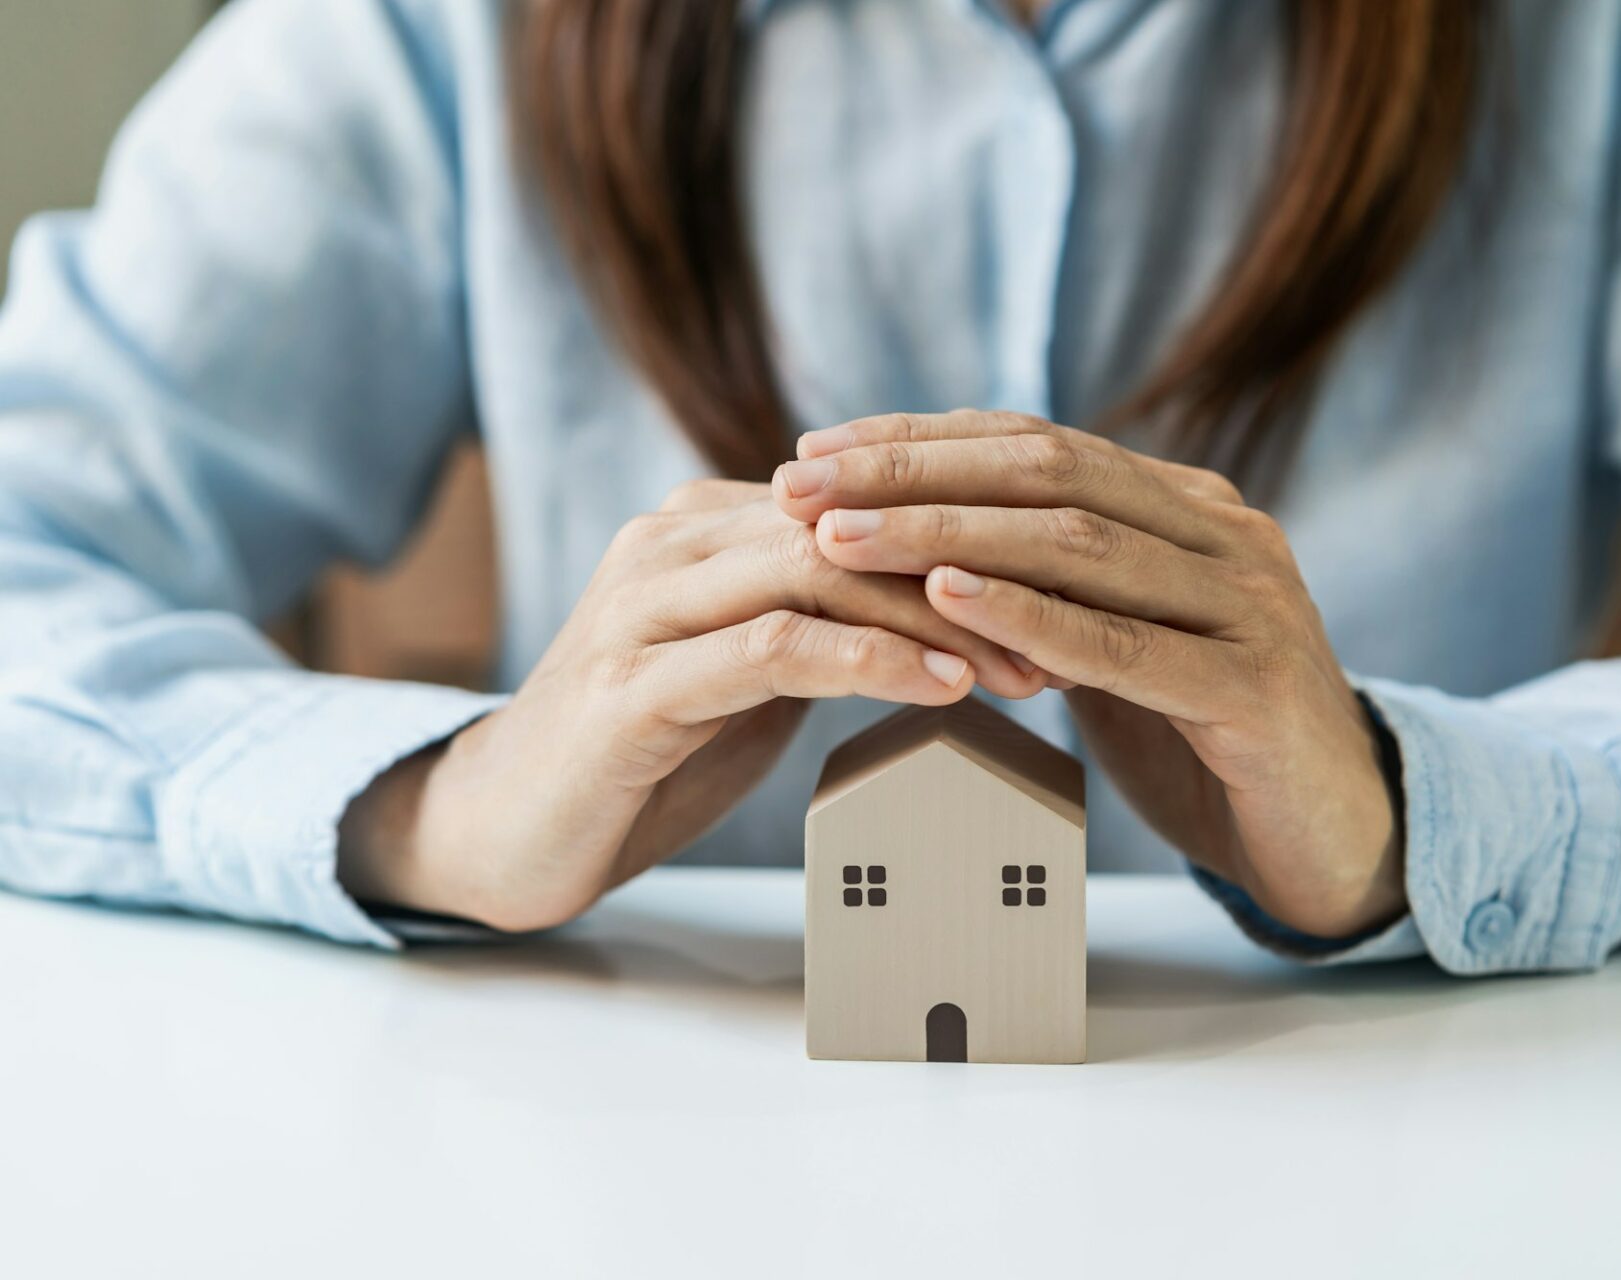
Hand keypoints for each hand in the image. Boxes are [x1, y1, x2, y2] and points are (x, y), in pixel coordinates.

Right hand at [340, 478, 1045, 931]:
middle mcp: (672, 540)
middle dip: (971, 579)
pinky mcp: (632, 684)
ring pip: (819, 573)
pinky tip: (943, 689)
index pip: (860, 505)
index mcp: (707, 524)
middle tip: (1070, 636)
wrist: (505, 825)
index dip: (968, 542)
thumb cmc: (645, 751)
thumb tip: (951, 609)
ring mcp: (645, 606)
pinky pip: (773, 649)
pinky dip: (868, 661)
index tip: (1063, 594)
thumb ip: (822, 618)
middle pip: (852, 526)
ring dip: (937, 619)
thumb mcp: (750, 669)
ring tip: (1026, 669)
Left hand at [772, 411, 1405, 938]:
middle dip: (913, 471)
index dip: (920, 440)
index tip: (814, 452)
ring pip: (1078, 542)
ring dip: (945, 533)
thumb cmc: (1210, 740)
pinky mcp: (1256, 685)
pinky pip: (1126, 644)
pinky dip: (1030, 615)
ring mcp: (1249, 603)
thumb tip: (926, 553)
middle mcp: (1225, 533)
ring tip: (840, 536)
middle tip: (802, 482)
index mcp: (1189, 508)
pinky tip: (947, 596)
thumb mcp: (1124, 642)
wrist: (1336, 836)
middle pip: (1049, 470)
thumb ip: (1056, 589)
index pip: (1037, 442)